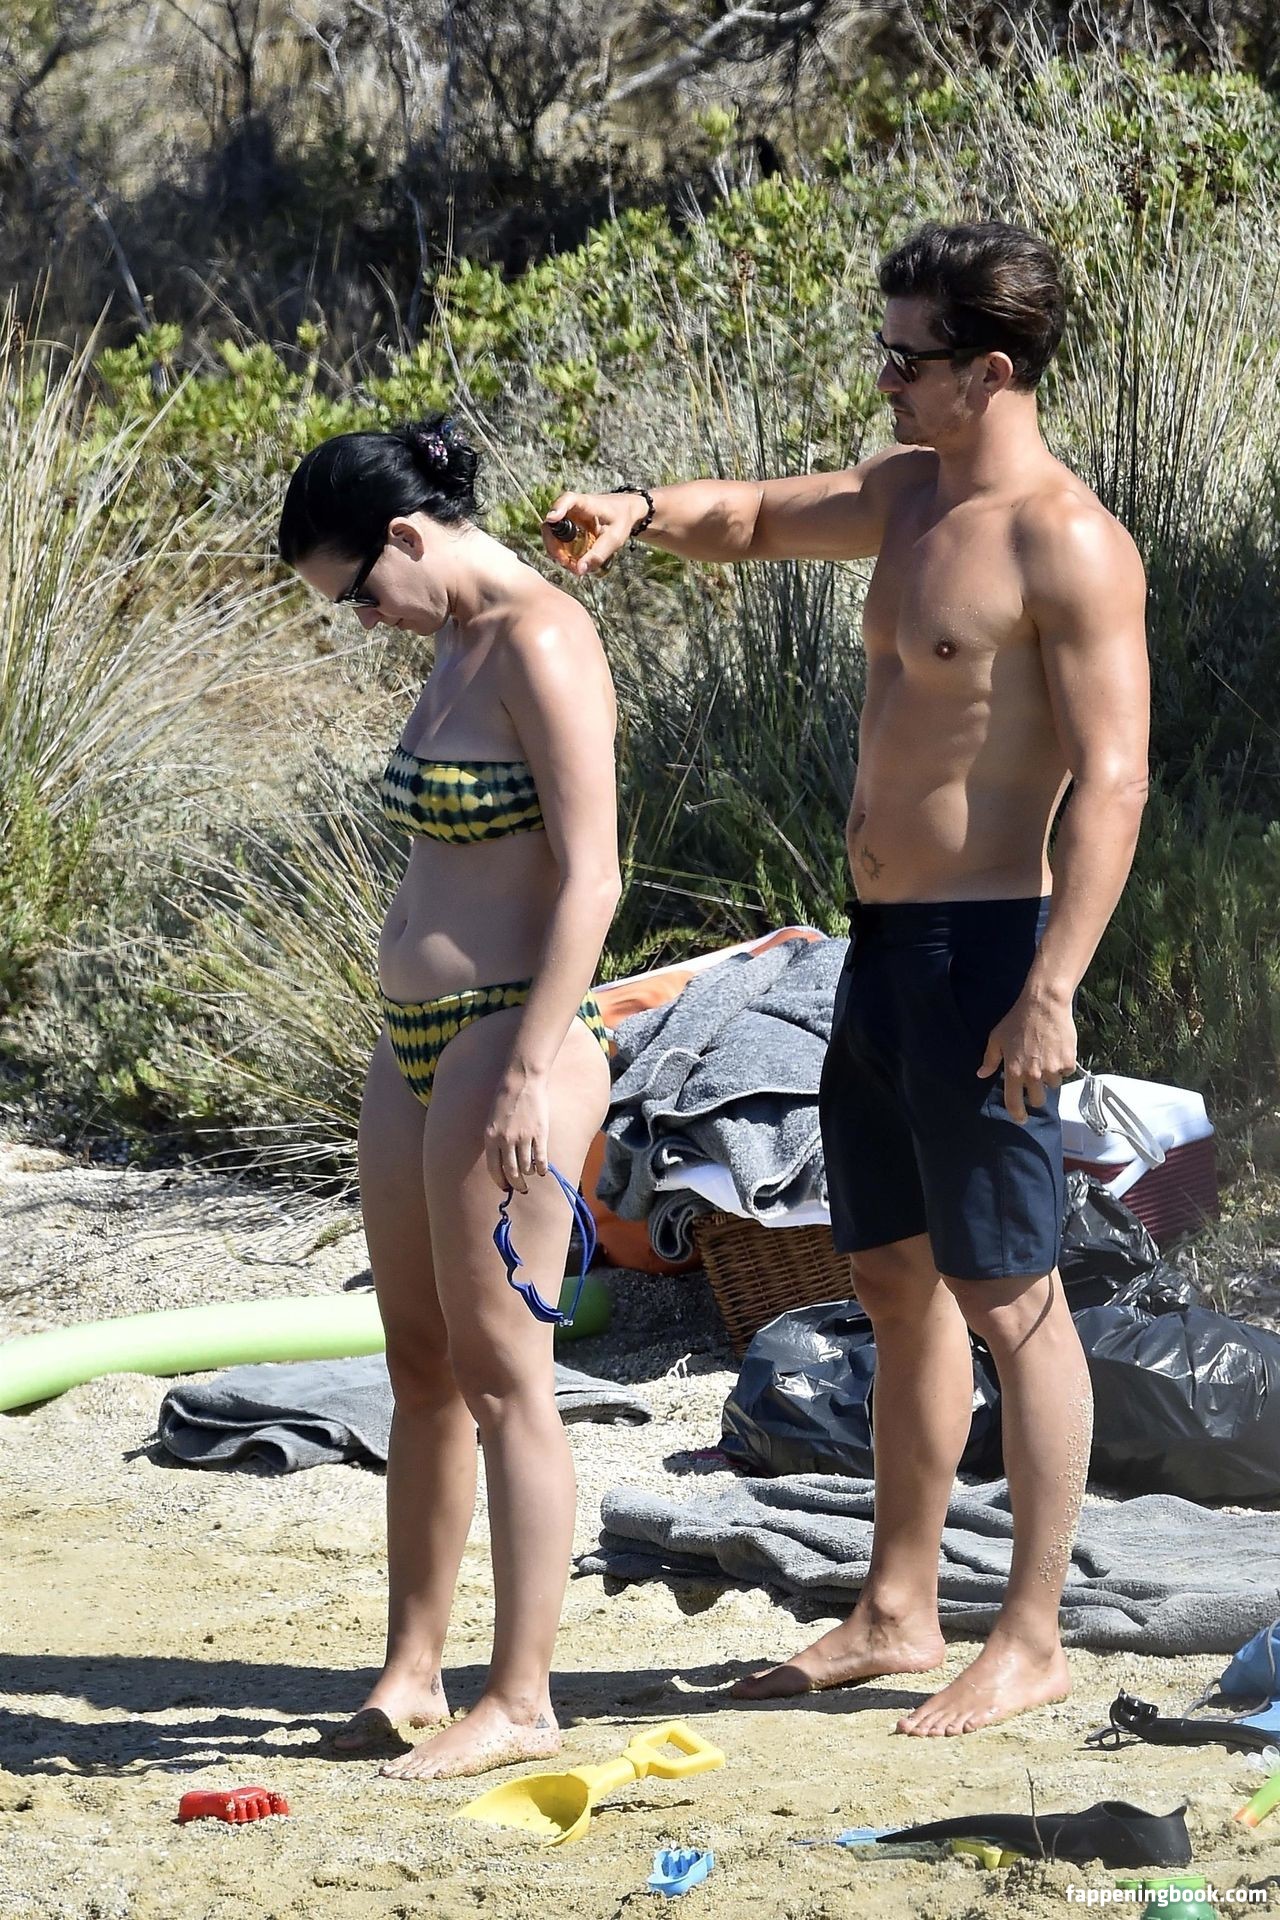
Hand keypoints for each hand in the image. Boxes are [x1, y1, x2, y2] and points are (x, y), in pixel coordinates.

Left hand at [484, 1068, 550, 1191]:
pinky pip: (541, 1160)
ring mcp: (523, 1138)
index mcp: (491, 1137)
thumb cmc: (505, 1099)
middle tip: (522, 1188)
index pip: (494, 1169)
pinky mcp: (539, 1134)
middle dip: (517, 1184)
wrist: (522, 1081)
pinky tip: (543, 1170)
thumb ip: (496, 1140)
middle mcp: (505, 1141)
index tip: (505, 1188)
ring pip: (526, 1168)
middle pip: (511, 1172)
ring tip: (532, 1173)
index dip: (500, 1181)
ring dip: (529, 1174)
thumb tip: (502, 1162)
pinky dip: (542, 1169)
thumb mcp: (492, 1121)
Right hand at [541, 489, 645, 576]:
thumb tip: (579, 570)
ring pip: (551, 533)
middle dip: (554, 546)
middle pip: (552, 523)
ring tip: (570, 565)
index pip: (568, 500)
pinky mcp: (567, 525)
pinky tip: (572, 561)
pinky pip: (557, 539)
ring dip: (556, 551)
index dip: (558, 508)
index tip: (552, 518)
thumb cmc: (621, 519)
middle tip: (565, 562)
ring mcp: (567, 517)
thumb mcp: (615, 538)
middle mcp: (572, 508)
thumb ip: (598, 554)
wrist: (625, 511)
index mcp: (586, 503)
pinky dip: (561, 552)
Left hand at [979, 989, 1076, 1124]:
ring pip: (1053, 1085)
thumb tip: (981, 1075)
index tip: (1021, 1118)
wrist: (1044, 1005)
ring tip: (1046, 1057)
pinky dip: (1063, 1065)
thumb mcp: (997, 1038)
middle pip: (1038, 1100)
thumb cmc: (1017, 1020)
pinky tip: (1057, 1050)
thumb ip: (990, 1059)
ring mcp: (1052, 1069)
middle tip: (1035, 1082)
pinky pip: (1066, 1072)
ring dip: (1050, 1077)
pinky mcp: (1068, 1062)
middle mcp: (1034, 1075)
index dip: (1018, 1114)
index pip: (1014, 1103)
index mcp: (1014, 1071)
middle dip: (1037, 1095)